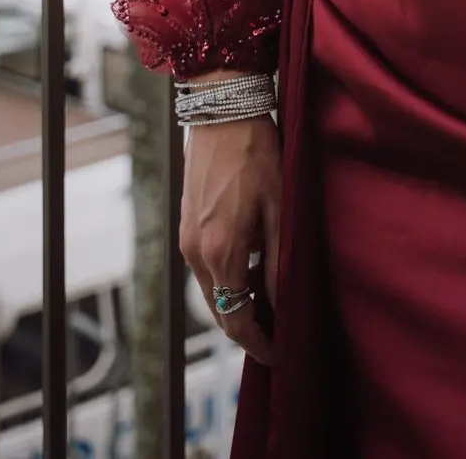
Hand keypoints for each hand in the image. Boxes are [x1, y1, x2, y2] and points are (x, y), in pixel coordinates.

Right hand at [180, 104, 281, 365]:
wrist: (222, 111)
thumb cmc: (257, 154)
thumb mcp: (279, 208)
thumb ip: (277, 261)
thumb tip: (280, 303)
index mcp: (221, 252)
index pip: (236, 318)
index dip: (258, 342)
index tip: (278, 354)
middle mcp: (195, 253)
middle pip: (220, 309)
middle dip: (247, 326)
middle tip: (279, 332)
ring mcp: (186, 239)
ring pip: (211, 289)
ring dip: (236, 301)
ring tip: (270, 301)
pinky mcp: (185, 225)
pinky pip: (205, 267)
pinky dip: (226, 278)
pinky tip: (252, 266)